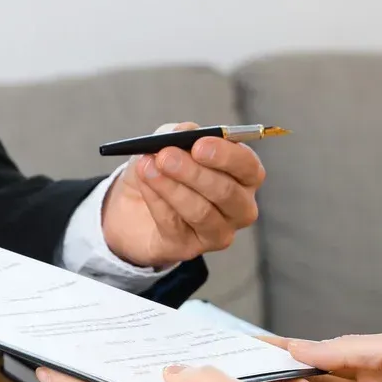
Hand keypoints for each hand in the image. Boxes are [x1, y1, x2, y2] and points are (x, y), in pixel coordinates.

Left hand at [101, 123, 265, 268]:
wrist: (133, 204)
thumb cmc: (163, 168)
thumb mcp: (167, 142)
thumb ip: (179, 134)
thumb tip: (185, 133)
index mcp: (244, 176)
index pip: (248, 167)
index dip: (226, 156)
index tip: (199, 145)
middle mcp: (239, 207)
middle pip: (227, 193)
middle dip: (194, 173)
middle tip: (166, 156)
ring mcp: (217, 232)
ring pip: (201, 212)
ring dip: (171, 187)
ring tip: (147, 167)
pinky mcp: (189, 248)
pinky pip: (174, 225)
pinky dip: (156, 200)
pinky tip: (145, 183)